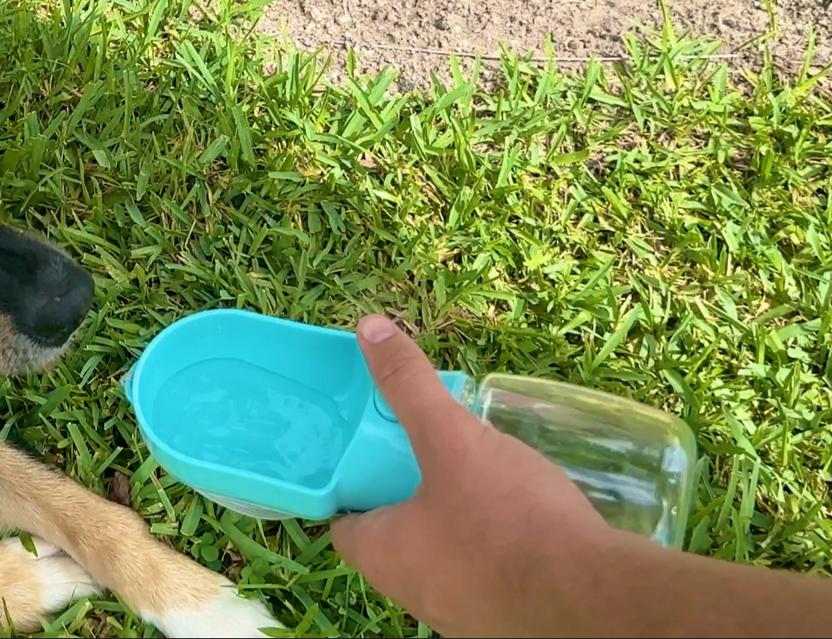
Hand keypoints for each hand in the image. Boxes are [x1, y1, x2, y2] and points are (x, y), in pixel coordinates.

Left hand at [328, 315, 613, 636]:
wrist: (597, 599)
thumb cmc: (510, 520)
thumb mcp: (454, 440)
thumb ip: (410, 387)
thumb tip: (369, 329)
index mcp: (382, 557)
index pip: (342, 522)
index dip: (351, 484)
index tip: (372, 450)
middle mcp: (411, 593)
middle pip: (393, 535)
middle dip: (408, 492)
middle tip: (433, 450)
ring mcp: (459, 613)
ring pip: (441, 554)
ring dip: (453, 517)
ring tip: (480, 474)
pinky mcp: (505, 621)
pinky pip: (486, 573)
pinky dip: (494, 544)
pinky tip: (522, 515)